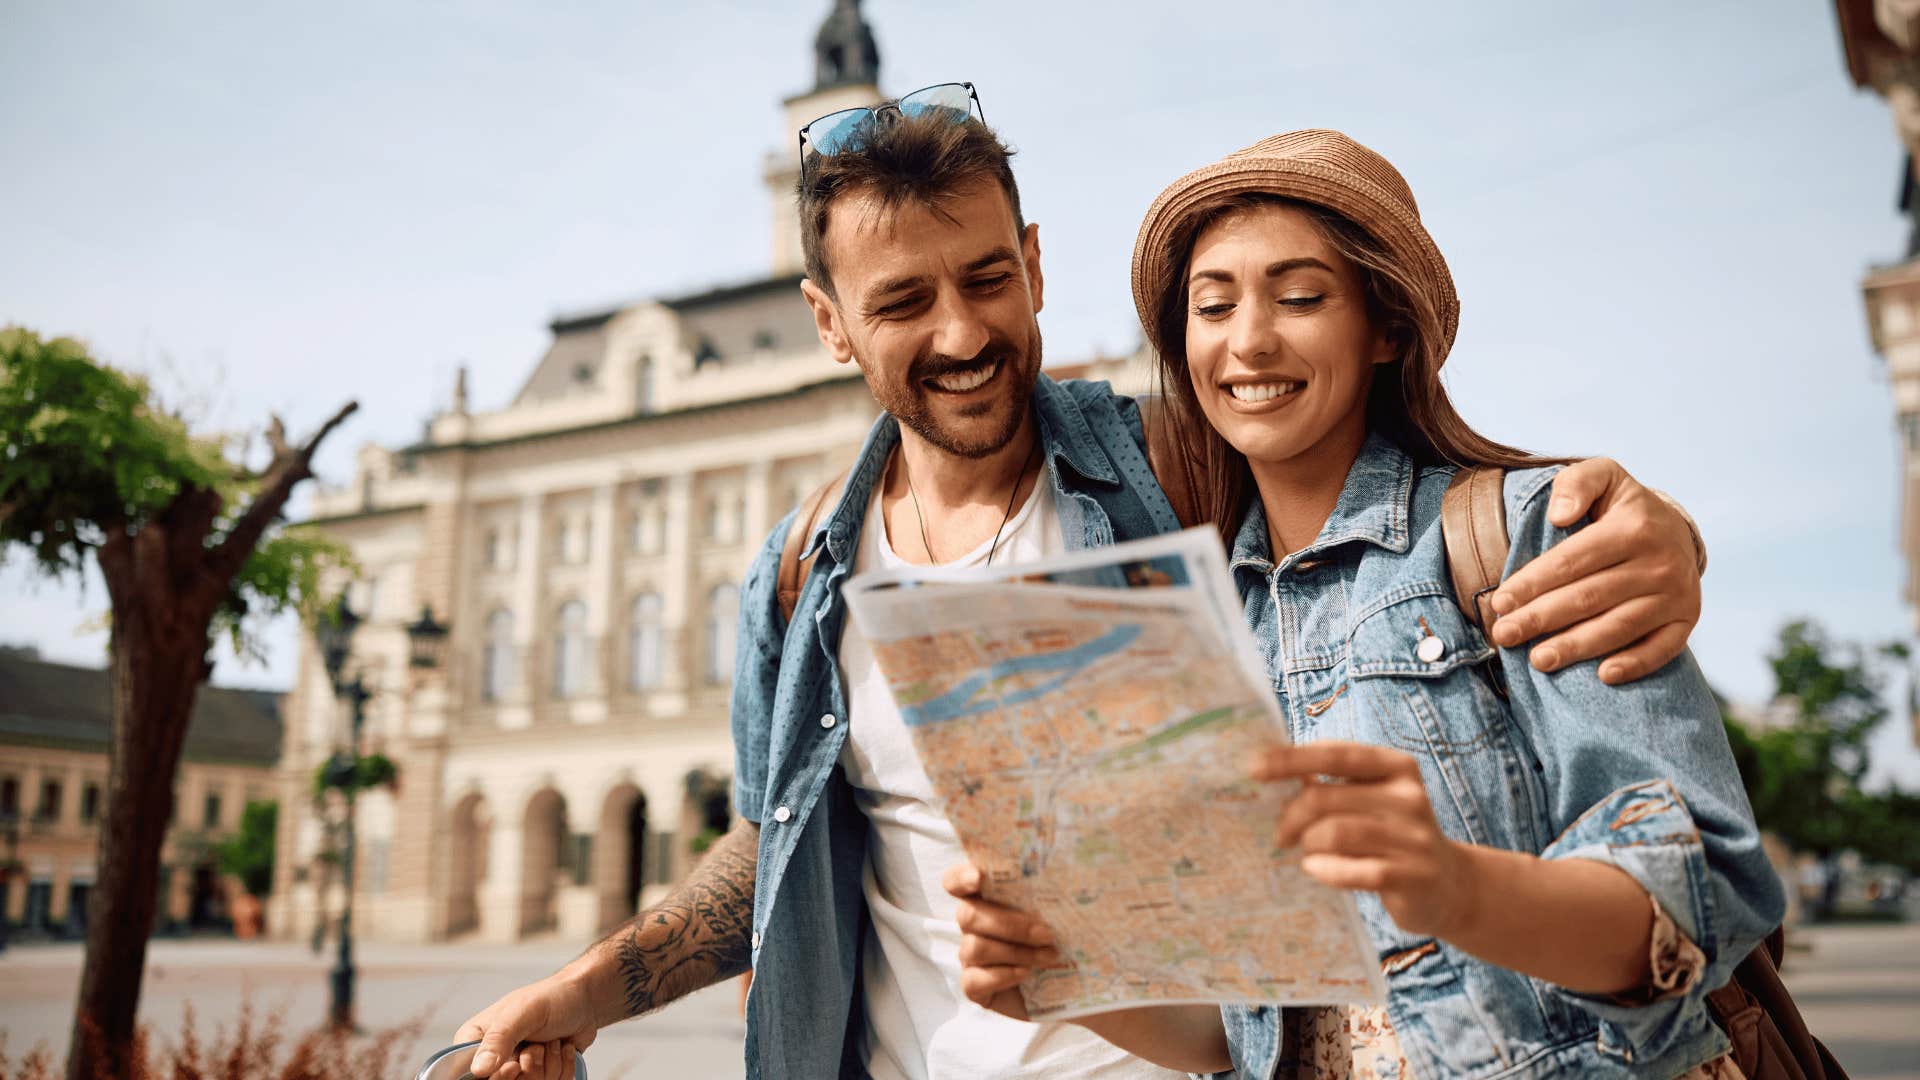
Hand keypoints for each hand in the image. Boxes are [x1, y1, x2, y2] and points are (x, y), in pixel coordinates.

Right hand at [455, 971, 597, 1079]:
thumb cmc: (553, 998)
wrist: (584, 1001)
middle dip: (529, 1067)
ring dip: (549, 1066)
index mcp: (476, 1040)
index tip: (514, 1066)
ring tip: (552, 1042)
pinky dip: (562, 1070)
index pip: (470, 1075)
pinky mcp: (538, 1076)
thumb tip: (479, 1069)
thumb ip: (499, 1038)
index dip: (496, 1076)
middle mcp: (493, 1058)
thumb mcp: (524, 1012)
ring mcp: (517, 1069)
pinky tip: (563, 1049)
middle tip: (538, 1046)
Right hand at [941, 862, 1060, 1020]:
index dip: (961, 878)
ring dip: (1016, 951)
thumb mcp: (1066, 909)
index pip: (955, 881)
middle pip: (968, 914)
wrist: (1076, 984)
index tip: (980, 877)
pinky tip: (1027, 974)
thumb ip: (1058, 888)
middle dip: (1009, 923)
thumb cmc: (1068, 936)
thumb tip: (1073, 865)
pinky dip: (1003, 976)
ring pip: (975, 947)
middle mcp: (974, 924)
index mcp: (987, 896)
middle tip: (1047, 933)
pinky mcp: (976, 987)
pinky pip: (974, 981)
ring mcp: (971, 957)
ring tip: (1050, 956)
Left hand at [1252, 743, 1477, 939]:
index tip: (1253, 768)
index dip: (1291, 759)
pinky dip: (1327, 870)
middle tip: (1280, 835)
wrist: (1449, 886)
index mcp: (1396, 766)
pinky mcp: (1414, 876)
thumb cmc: (1392, 835)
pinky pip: (1356, 871)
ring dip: (1310, 844)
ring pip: (1336, 833)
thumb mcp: (1371, 800)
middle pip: (1326, 798)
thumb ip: (1333, 784)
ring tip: (1307, 852)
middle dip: (1291, 817)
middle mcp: (1409, 796)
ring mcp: (1414, 837)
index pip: (1335, 754)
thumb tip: (1271, 770)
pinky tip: (1317, 870)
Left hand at [1488, 458, 1701, 684]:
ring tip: (1537, 660)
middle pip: (1589, 597)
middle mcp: (1659, 563)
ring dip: (1576, 647)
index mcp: (1634, 528)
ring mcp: (1676, 594)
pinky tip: (1603, 677)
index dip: (1533, 583)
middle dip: (1541, 619)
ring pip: (1619, 627)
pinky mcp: (1687, 620)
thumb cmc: (1623, 508)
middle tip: (1504, 635)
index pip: (1572, 561)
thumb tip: (1558, 514)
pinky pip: (1663, 648)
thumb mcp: (1603, 477)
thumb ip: (1577, 483)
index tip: (1500, 602)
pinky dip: (1635, 664)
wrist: (1677, 529)